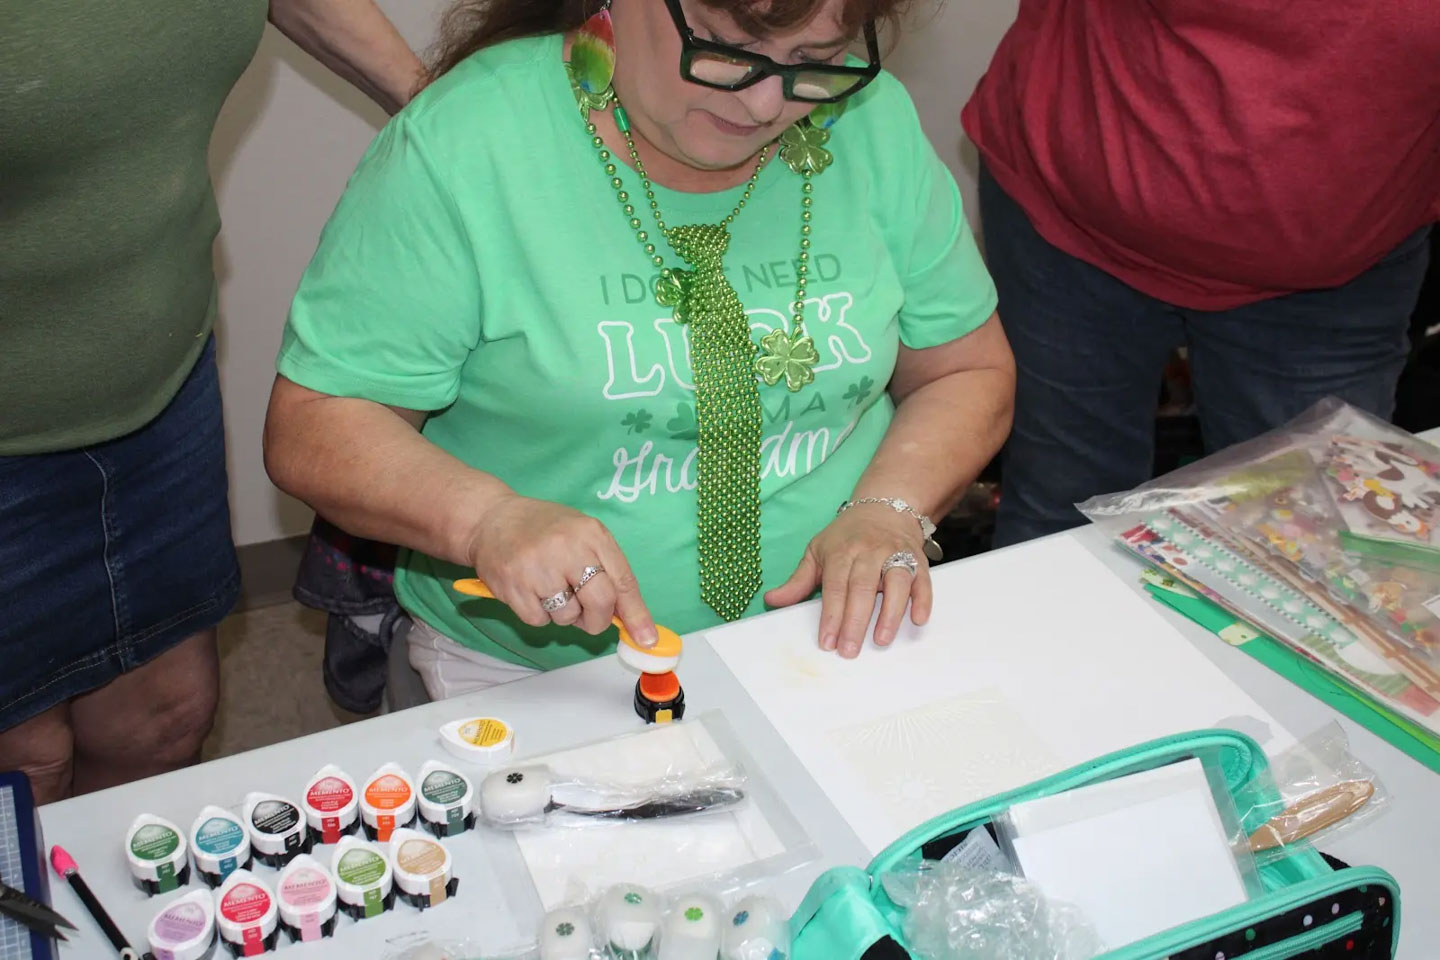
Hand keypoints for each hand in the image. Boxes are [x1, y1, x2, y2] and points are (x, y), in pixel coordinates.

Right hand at [462, 494, 657, 645]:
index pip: (623, 580)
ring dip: (564, 614)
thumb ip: (607, 571)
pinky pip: (539, 621)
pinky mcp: (513, 586)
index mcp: (591, 533)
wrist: (491, 519)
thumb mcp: (582, 536)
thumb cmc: (544, 530)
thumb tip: (629, 618)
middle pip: (600, 603)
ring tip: (550, 589)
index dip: (636, 613)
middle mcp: (566, 548)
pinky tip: (532, 591)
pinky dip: (539, 614)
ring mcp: (538, 567)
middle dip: (598, 620)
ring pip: (568, 617)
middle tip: (589, 617)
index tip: (645, 637)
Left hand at [764, 505, 933, 657]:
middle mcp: (870, 552)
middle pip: (863, 588)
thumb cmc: (847, 536)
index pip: (835, 587)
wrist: (884, 508)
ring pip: (896, 583)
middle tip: (849, 650)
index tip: (827, 641)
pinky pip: (923, 581)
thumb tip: (772, 601)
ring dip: (890, 613)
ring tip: (881, 640)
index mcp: (842, 551)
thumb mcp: (817, 551)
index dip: (831, 615)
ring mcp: (896, 555)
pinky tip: (918, 619)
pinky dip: (923, 600)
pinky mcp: (918, 560)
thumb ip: (798, 581)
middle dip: (855, 621)